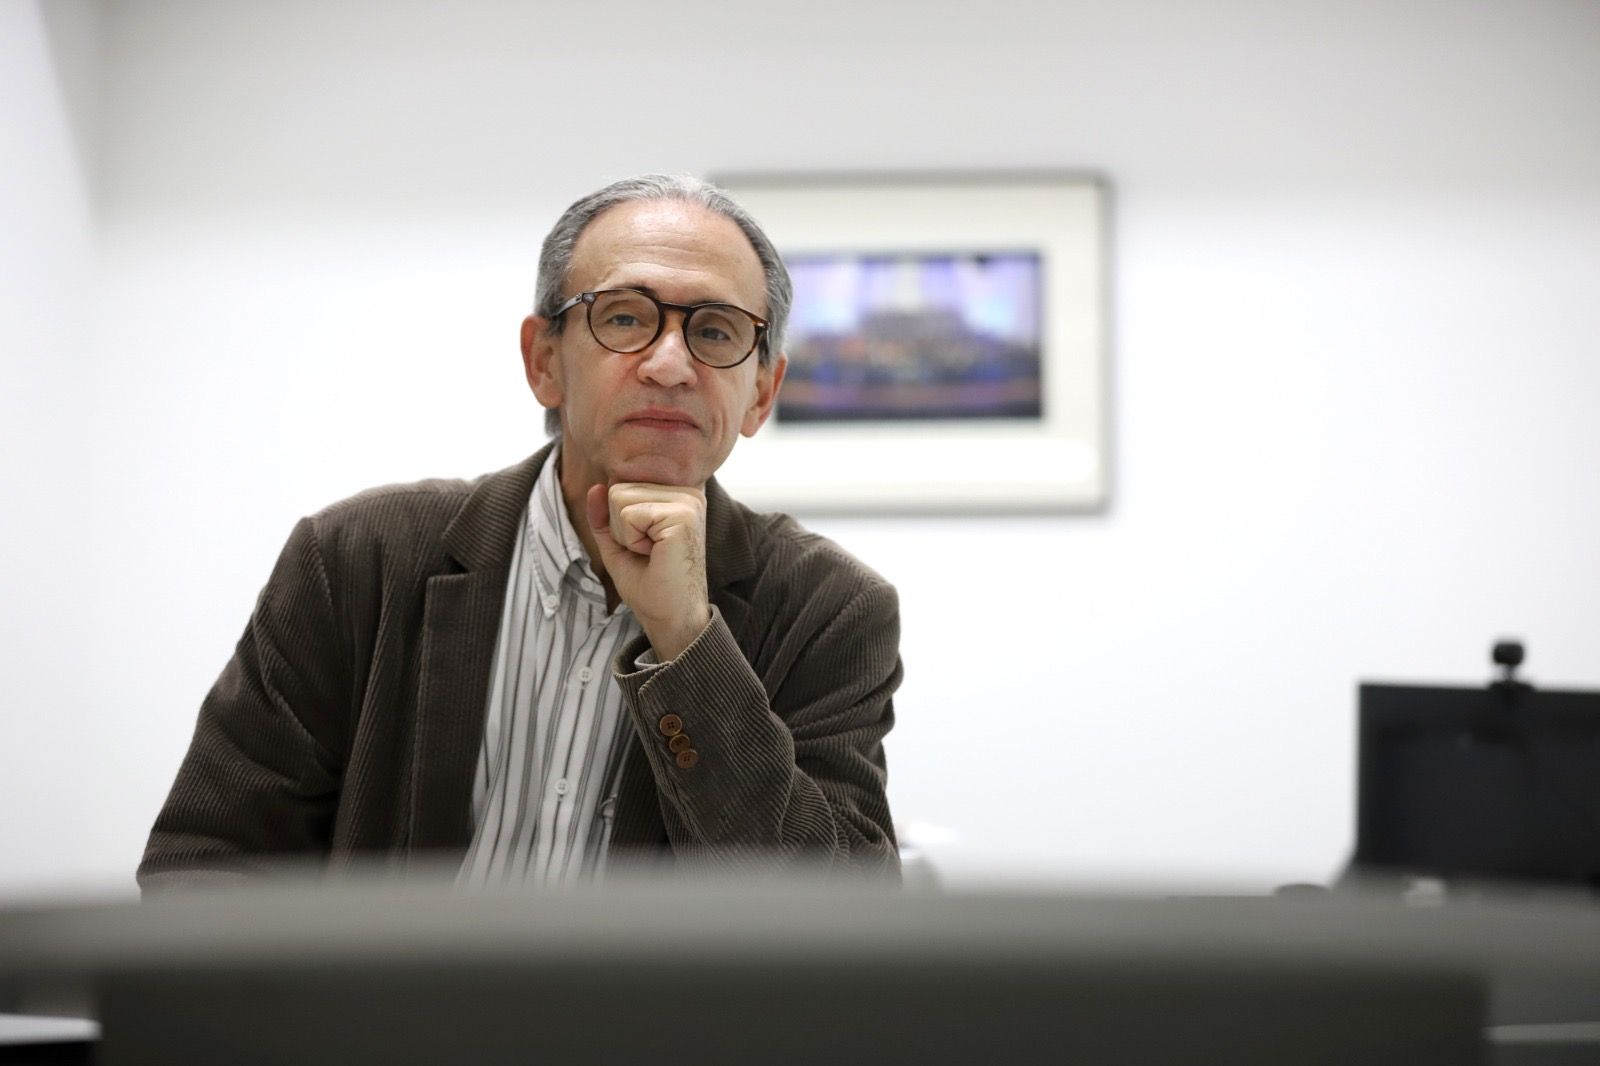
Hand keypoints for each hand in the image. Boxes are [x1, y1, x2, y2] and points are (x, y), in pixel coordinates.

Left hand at [585, 482, 710, 661]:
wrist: (672, 617)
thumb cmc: (650, 584)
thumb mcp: (618, 544)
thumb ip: (605, 516)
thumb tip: (596, 487)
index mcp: (678, 494)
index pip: (622, 485)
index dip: (620, 522)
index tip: (647, 547)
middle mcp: (687, 491)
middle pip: (618, 488)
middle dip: (621, 527)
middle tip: (649, 552)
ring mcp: (688, 501)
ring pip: (619, 497)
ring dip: (626, 534)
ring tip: (652, 553)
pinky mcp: (683, 514)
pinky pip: (628, 514)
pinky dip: (631, 540)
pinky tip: (655, 554)